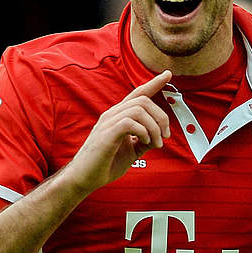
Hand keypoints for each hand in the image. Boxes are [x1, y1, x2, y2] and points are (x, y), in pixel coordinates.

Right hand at [61, 70, 171, 195]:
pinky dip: (143, 132)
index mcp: (118, 116)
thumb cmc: (104, 165)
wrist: (84, 178)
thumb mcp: (131, 151)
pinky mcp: (106, 134)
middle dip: (161, 116)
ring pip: (139, 109)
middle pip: (143, 100)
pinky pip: (130, 122)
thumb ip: (144, 140)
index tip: (168, 74)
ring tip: (155, 143)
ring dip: (154, 127)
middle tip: (164, 137)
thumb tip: (159, 136)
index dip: (153, 83)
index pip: (137, 93)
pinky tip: (144, 143)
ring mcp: (108, 122)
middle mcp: (112, 114)